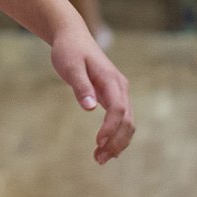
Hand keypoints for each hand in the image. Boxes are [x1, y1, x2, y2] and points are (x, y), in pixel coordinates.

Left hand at [48, 22, 134, 164]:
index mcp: (111, 79)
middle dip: (116, 142)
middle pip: (127, 120)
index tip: (97, 142)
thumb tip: (90, 108)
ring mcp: (119, 92)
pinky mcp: (113, 96)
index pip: (118, 108)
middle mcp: (120, 87)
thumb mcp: (70, 66)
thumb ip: (81, 86)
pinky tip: (105, 148)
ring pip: (127, 122)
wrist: (73, 37)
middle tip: (98, 159)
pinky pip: (121, 119)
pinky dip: (117, 135)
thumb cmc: (69, 51)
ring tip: (100, 159)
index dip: (110, 128)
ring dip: (117, 142)